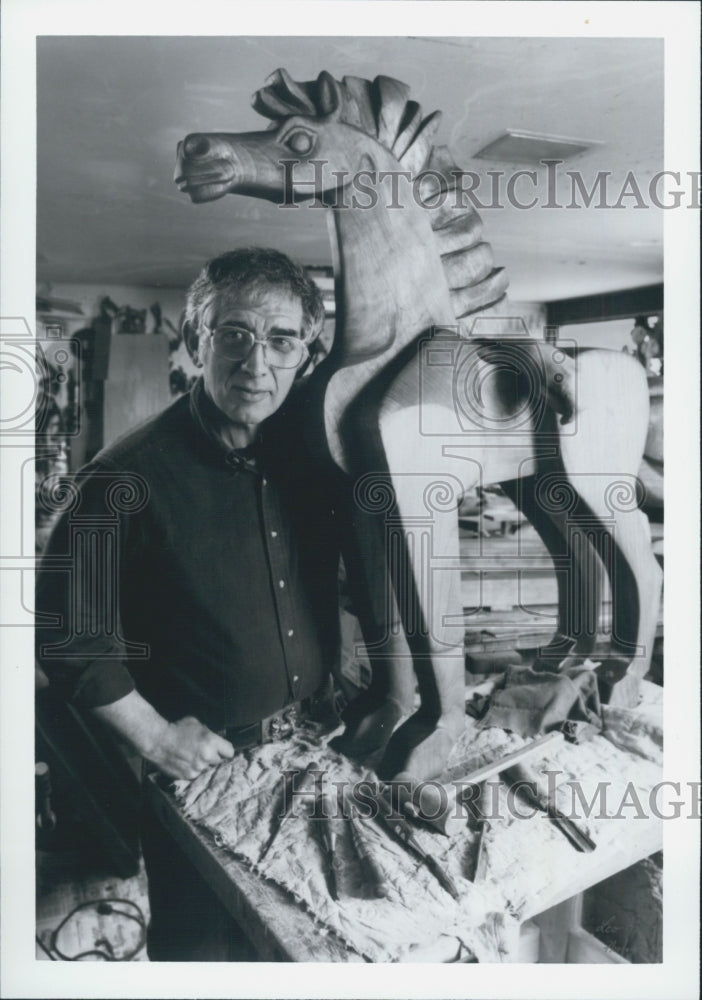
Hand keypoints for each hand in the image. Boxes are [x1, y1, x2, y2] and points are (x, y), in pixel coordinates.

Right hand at [92, 691, 234, 780]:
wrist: (158, 741)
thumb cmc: (177, 729)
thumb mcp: (197, 724)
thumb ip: (210, 734)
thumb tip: (216, 740)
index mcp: (211, 741)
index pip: (230, 752)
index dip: (225, 750)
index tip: (223, 750)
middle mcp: (207, 756)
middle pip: (219, 761)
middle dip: (214, 757)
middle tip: (204, 752)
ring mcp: (198, 768)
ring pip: (208, 769)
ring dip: (203, 764)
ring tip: (192, 757)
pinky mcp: (189, 776)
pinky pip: (197, 775)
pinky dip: (193, 770)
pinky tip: (186, 762)